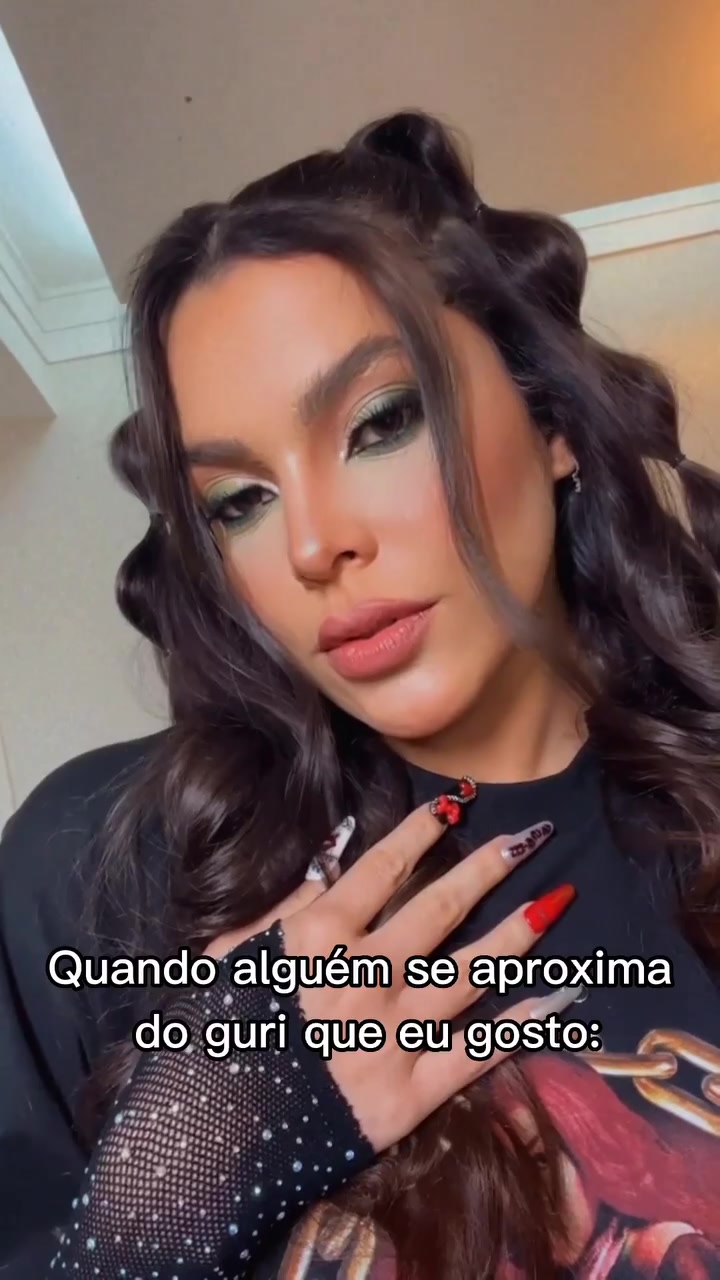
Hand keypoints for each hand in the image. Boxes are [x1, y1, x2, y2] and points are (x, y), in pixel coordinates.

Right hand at [207, 797, 574, 1152]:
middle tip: (530, 837)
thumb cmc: (211, 1036)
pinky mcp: (411, 1092)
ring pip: (470, 972)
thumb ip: (279, 909)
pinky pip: (477, 1053)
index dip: (422, 831)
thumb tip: (327, 866)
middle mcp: (365, 974)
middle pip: (439, 909)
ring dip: (516, 935)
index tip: (455, 805)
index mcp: (318, 935)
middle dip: (488, 868)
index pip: (382, 866)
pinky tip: (557, 999)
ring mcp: (394, 1032)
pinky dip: (520, 1027)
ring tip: (556, 902)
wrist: (206, 1138)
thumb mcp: (228, 956)